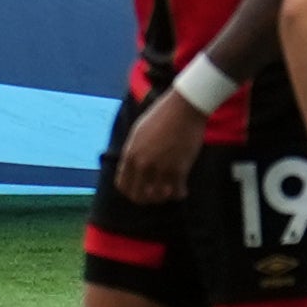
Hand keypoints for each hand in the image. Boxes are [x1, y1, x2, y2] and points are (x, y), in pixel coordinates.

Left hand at [112, 81, 208, 200]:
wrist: (183, 108)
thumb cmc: (162, 115)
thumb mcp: (139, 132)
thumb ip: (134, 152)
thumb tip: (134, 168)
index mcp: (130, 154)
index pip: (123, 185)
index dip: (131, 191)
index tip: (141, 190)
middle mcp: (142, 164)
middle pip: (138, 196)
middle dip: (147, 198)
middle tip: (156, 194)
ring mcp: (160, 168)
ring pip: (158, 197)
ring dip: (164, 197)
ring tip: (170, 190)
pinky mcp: (178, 169)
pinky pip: (177, 193)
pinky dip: (180, 193)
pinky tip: (183, 189)